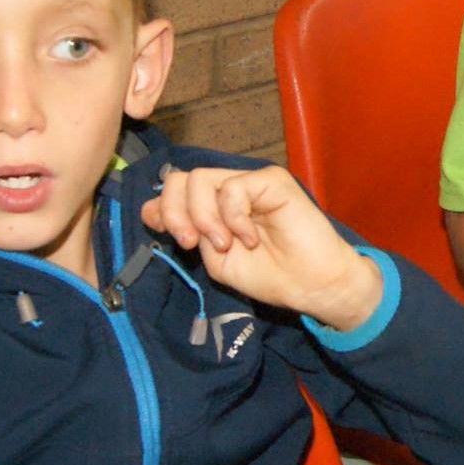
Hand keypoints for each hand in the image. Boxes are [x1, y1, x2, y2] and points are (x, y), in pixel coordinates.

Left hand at [141, 165, 382, 330]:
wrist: (312, 285)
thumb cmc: (270, 275)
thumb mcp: (216, 260)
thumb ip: (189, 234)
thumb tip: (152, 210)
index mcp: (213, 206)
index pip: (173, 190)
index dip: (162, 209)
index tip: (175, 238)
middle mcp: (228, 189)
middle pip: (179, 180)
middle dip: (175, 213)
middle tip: (190, 243)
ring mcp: (249, 182)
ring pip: (199, 179)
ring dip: (203, 217)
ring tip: (225, 244)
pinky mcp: (270, 180)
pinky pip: (232, 188)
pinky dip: (233, 217)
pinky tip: (249, 238)